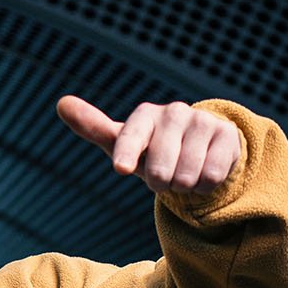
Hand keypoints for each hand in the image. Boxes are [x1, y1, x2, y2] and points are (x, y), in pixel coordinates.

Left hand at [56, 95, 241, 196]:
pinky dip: (204, 185)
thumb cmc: (152, 149)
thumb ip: (93, 127)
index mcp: (145, 116)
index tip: (122, 169)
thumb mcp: (122, 144)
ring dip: (183, 185)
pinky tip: (202, 171)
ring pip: (186, 176)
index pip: (132, 134)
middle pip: (161, 169)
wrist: (199, 148)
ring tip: (183, 172)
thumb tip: (61, 103)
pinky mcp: (226, 135)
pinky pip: (210, 176)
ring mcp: (202, 122)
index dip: (128, 152)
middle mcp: (174, 112)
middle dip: (161, 183)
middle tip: (163, 175)